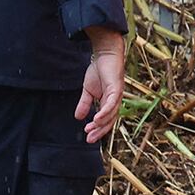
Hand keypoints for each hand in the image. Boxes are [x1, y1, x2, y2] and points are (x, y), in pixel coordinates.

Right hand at [77, 28, 125, 143]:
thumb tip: (77, 117)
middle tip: (89, 139)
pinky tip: (96, 119)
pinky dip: (105, 112)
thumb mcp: (88, 90)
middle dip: (99, 131)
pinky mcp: (117, 89)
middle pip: (109, 121)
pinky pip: (111, 103)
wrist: (105, 54)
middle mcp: (115, 101)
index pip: (105, 120)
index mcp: (109, 103)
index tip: (87, 137)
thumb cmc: (99, 71)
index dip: (97, 129)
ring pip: (111, 114)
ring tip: (91, 130)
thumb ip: (84, 103)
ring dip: (101, 123)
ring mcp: (117, 96)